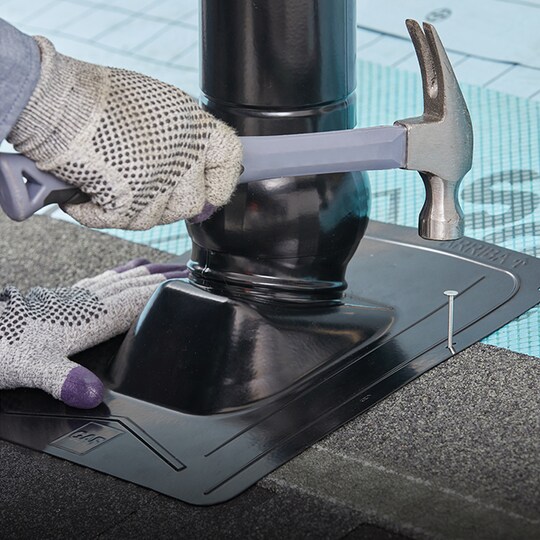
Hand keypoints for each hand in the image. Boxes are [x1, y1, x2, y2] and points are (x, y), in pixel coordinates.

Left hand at [0, 259, 186, 407]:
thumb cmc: (3, 352)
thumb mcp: (33, 371)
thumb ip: (64, 380)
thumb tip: (93, 395)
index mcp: (87, 318)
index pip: (134, 300)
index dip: (162, 291)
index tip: (187, 284)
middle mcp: (85, 303)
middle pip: (132, 284)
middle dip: (161, 277)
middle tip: (186, 271)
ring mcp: (74, 297)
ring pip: (118, 279)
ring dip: (143, 273)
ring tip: (162, 267)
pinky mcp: (62, 297)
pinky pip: (99, 281)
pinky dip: (117, 275)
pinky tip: (117, 276)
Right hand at [8, 37, 241, 229]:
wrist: (58, 101)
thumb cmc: (101, 98)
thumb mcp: (159, 105)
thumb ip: (183, 138)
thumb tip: (196, 170)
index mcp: (195, 129)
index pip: (229, 160)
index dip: (221, 182)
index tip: (211, 192)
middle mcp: (182, 158)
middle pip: (191, 203)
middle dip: (167, 202)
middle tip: (141, 185)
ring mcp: (157, 183)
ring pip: (155, 218)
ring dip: (130, 206)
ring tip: (110, 179)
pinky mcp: (128, 202)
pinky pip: (121, 221)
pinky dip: (98, 211)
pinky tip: (88, 191)